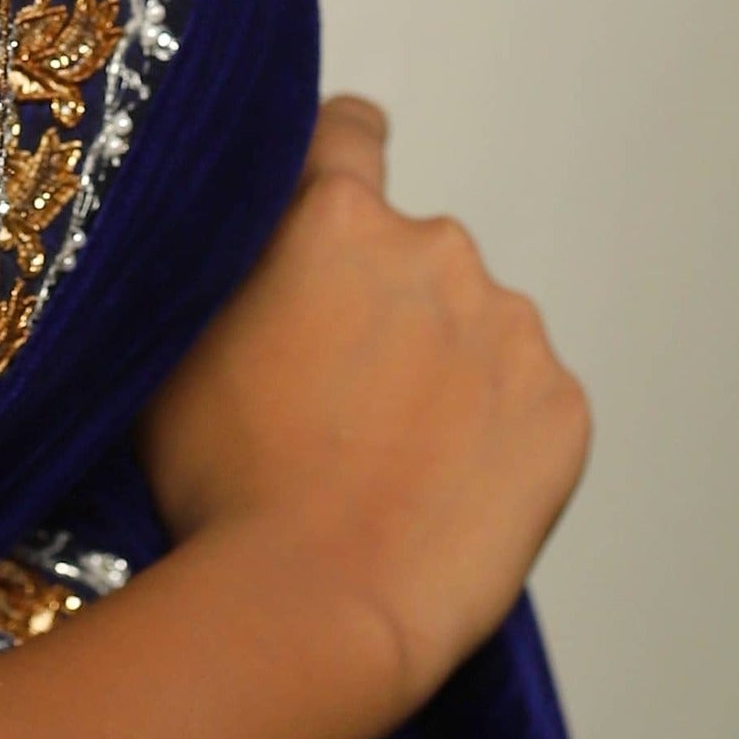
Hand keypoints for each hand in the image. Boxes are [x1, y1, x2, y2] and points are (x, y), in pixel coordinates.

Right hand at [137, 93, 589, 724]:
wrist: (313, 609)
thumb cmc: (218, 487)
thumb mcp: (175, 343)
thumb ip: (222, 267)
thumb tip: (236, 241)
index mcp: (334, 215)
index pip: (351, 130)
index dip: (340, 162)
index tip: (335, 211)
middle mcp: (436, 248)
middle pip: (414, 254)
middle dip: (386, 307)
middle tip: (339, 400)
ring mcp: (510, 329)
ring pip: (476, 332)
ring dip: (446, 375)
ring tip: (392, 466)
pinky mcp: (563, 410)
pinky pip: (530, 407)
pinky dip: (497, 440)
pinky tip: (444, 498)